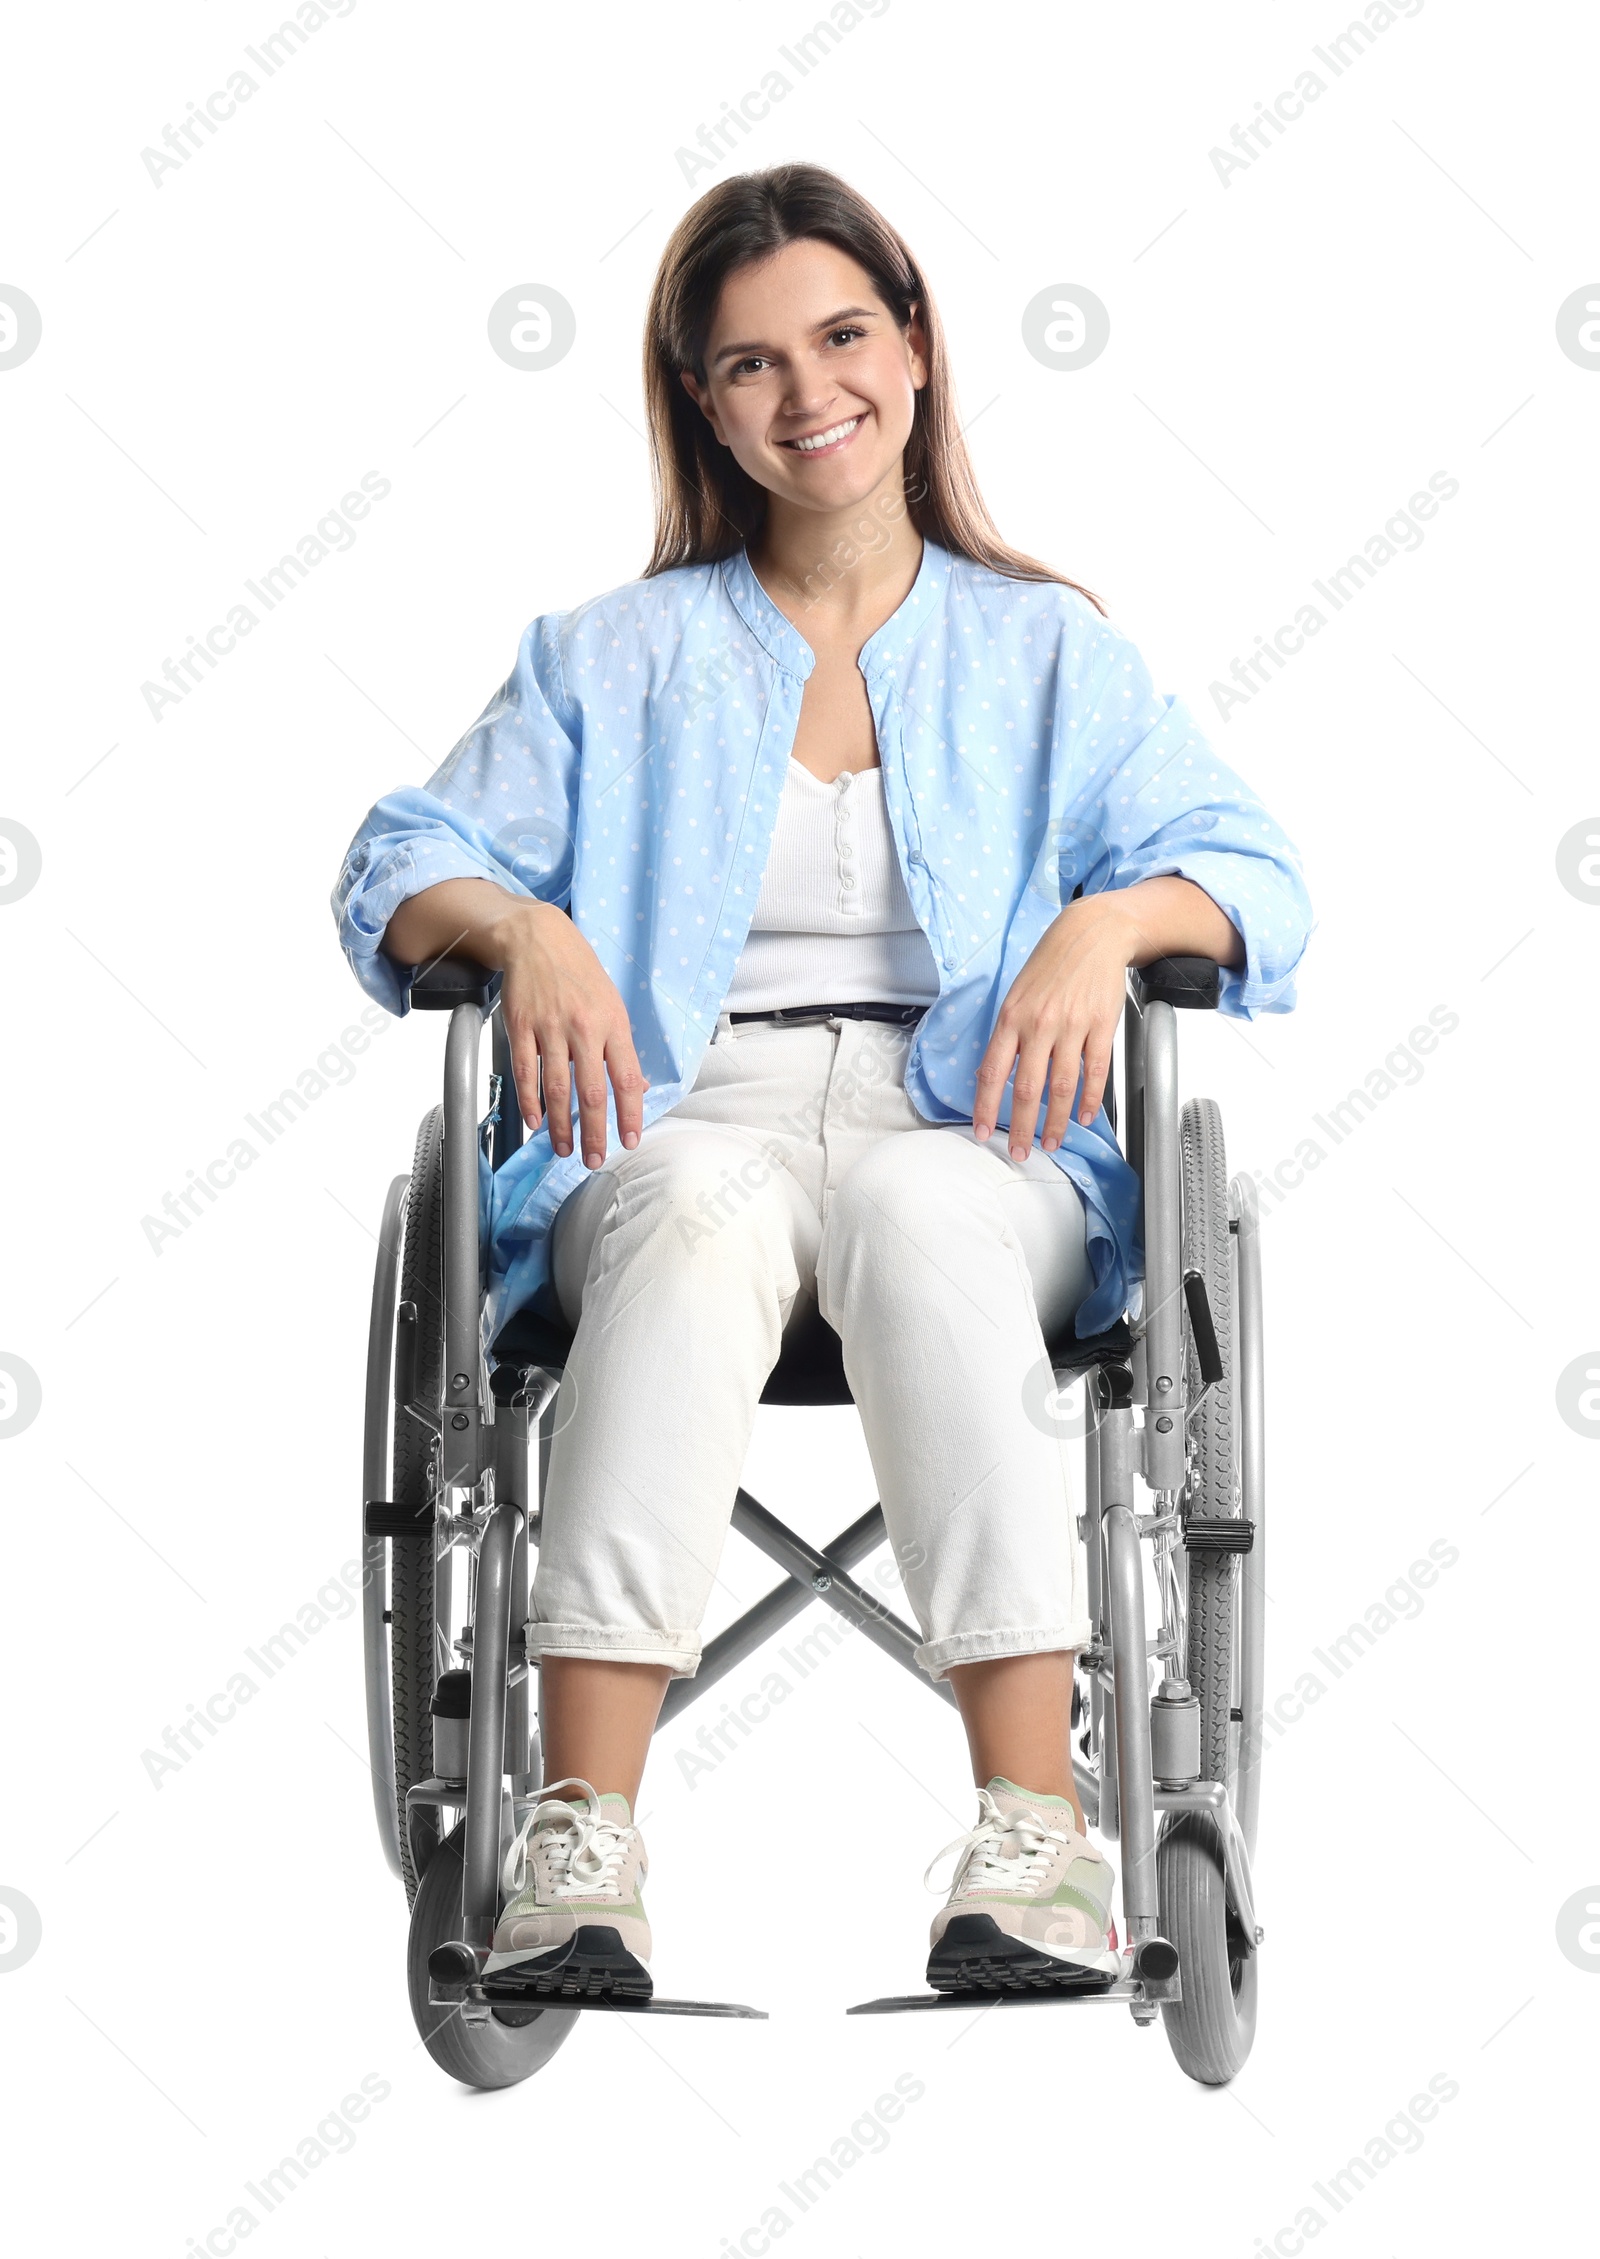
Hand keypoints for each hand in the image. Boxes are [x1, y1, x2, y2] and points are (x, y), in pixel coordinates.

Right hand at [493, 901, 648, 1167]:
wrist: (539, 938)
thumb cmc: (580, 974)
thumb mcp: (613, 1005)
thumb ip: (623, 1048)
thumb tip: (638, 1088)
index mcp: (613, 1024)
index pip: (627, 1079)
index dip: (630, 1114)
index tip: (630, 1141)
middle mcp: (584, 1028)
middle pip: (592, 1092)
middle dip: (594, 1132)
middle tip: (593, 1159)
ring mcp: (550, 1028)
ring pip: (557, 1088)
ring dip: (560, 1126)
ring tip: (563, 1149)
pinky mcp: (521, 1027)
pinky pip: (526, 1072)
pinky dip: (529, 1101)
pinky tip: (534, 1122)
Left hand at [972, 898, 1137, 1160]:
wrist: (1091, 934)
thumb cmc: (1051, 964)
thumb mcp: (1017, 995)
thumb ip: (1009, 1034)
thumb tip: (997, 1075)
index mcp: (1011, 1018)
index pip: (992, 1072)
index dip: (985, 1107)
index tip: (982, 1132)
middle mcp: (1039, 1024)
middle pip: (1027, 1088)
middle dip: (1021, 1127)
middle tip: (1021, 1152)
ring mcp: (1072, 1026)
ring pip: (1062, 1086)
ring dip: (1056, 1121)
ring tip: (1052, 1142)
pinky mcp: (1100, 1026)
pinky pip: (1095, 1071)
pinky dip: (1091, 1099)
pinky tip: (1086, 1116)